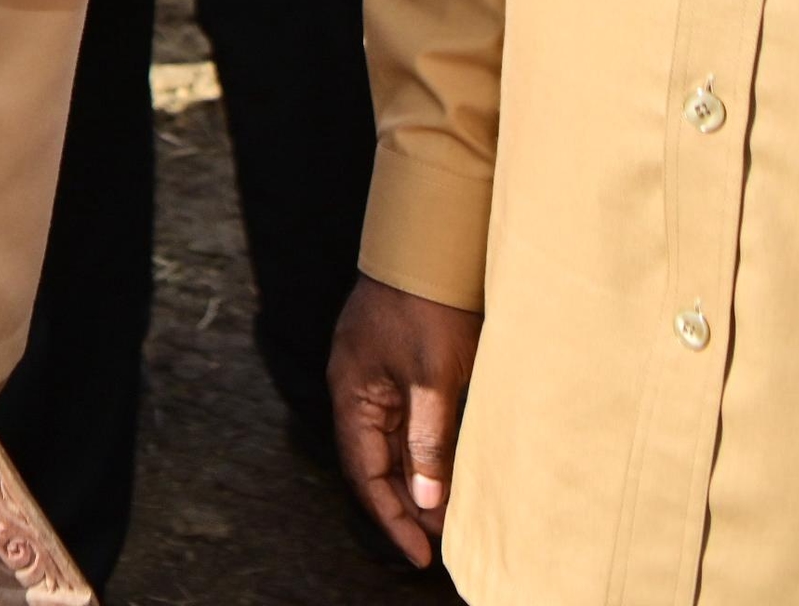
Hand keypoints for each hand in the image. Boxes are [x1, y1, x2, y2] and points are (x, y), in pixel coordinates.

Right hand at [330, 277, 480, 565]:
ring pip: (389, 444)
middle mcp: (355, 388)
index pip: (365, 472)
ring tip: (447, 517)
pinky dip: (422, 452)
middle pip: (374, 462)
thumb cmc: (428, 304)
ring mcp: (374, 375)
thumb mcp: (433, 376)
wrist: (432, 243)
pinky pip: (403, 421)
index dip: (391, 516)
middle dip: (404, 506)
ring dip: (415, 480)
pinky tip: (445, 468)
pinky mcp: (396, 364)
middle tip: (438, 545)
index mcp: (351, 392)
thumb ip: (427, 439)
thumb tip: (424, 499)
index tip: (420, 555)